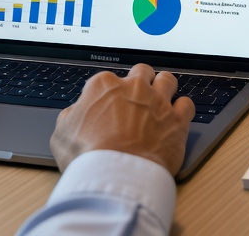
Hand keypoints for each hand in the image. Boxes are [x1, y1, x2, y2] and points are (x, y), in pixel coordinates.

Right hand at [50, 63, 194, 175]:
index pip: (107, 79)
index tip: (108, 105)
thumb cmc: (87, 156)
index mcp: (104, 86)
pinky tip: (177, 117)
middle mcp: (134, 87)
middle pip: (141, 72)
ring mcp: (158, 101)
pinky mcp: (177, 120)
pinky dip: (183, 109)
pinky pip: (187, 104)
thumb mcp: (61, 135)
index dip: (108, 93)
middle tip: (137, 97)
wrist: (117, 175)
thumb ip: (70, 117)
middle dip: (140, 82)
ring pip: (168, 80)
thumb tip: (73, 114)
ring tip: (160, 100)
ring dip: (164, 87)